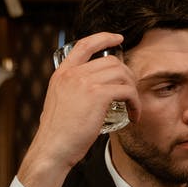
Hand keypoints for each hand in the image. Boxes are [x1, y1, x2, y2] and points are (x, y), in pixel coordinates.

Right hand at [18, 32, 138, 186]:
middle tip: (131, 93)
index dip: (103, 37)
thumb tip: (96, 89)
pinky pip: (127, 91)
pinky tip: (134, 115)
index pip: (84, 44)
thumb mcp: (59, 102)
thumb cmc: (58, 133)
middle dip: (127, 75)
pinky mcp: (97, 95)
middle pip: (111, 62)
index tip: (118, 38)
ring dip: (133, 90)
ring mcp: (84, 82)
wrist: (52, 148)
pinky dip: (135, 103)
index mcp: (62, 73)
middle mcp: (73, 74)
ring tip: (133, 107)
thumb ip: (74, 90)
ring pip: (122, 74)